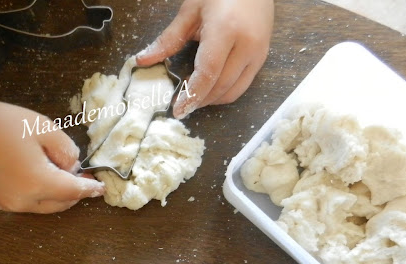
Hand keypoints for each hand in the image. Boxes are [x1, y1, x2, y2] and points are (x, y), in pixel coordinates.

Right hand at [0, 98, 103, 213]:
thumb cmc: (1, 123)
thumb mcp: (44, 129)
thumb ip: (66, 150)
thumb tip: (72, 167)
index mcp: (38, 183)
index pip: (74, 191)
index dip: (90, 189)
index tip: (102, 187)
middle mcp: (25, 200)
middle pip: (62, 203)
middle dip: (76, 192)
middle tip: (85, 176)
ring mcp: (11, 203)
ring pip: (47, 206)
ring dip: (60, 194)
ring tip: (63, 172)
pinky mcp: (2, 201)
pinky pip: (32, 203)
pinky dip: (44, 194)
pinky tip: (44, 175)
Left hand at [136, 0, 273, 117]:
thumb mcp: (190, 12)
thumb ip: (168, 40)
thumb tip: (143, 60)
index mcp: (226, 30)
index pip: (208, 74)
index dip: (192, 95)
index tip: (178, 109)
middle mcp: (247, 45)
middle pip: (220, 87)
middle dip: (199, 101)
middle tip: (180, 104)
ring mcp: (258, 53)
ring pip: (233, 92)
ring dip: (211, 100)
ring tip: (193, 96)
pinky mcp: (262, 57)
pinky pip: (242, 85)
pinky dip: (224, 92)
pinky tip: (208, 87)